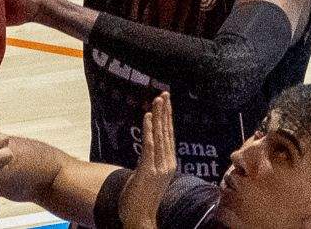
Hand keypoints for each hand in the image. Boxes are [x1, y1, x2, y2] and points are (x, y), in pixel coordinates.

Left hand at [118, 92, 178, 228]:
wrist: (141, 218)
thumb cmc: (143, 199)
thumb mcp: (152, 178)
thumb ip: (153, 163)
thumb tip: (151, 149)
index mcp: (169, 165)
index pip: (169, 137)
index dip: (168, 119)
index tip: (167, 103)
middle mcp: (167, 164)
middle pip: (167, 133)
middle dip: (165, 112)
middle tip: (164, 94)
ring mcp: (159, 168)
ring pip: (160, 136)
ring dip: (159, 116)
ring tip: (158, 100)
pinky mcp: (148, 171)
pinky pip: (149, 146)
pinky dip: (150, 130)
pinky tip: (149, 116)